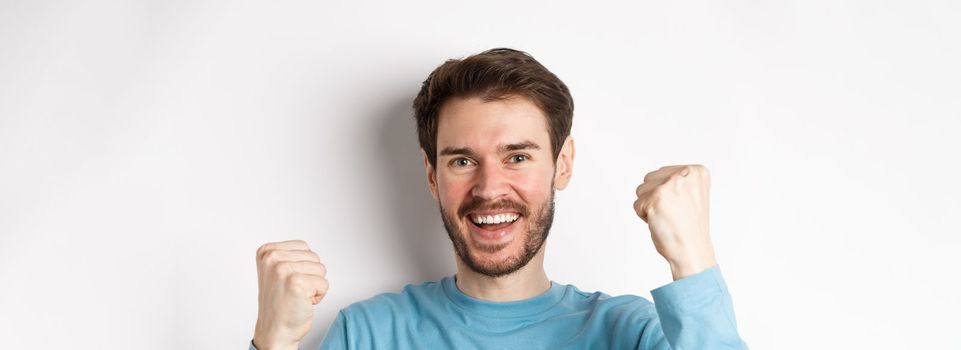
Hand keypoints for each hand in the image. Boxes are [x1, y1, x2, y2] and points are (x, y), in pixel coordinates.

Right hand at [253, 240, 328, 349]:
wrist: (275, 331)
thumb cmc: (280, 304)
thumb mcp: (277, 272)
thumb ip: (289, 256)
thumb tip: (309, 251)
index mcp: (267, 251)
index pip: (304, 247)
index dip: (303, 266)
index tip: (287, 281)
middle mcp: (272, 258)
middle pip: (314, 257)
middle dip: (310, 276)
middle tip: (293, 291)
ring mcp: (282, 269)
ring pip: (321, 269)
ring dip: (314, 286)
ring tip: (298, 296)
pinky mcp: (296, 283)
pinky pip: (324, 284)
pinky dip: (318, 296)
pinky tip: (302, 302)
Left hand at [634, 165, 716, 279]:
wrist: (692, 250)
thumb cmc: (689, 227)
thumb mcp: (690, 194)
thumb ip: (676, 181)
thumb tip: (655, 175)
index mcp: (696, 171)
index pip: (662, 173)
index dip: (665, 193)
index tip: (681, 207)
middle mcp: (685, 174)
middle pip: (649, 178)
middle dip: (654, 198)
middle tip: (673, 213)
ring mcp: (670, 185)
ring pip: (641, 190)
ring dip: (648, 206)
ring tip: (667, 217)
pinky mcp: (656, 197)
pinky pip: (637, 205)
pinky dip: (644, 217)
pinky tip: (662, 223)